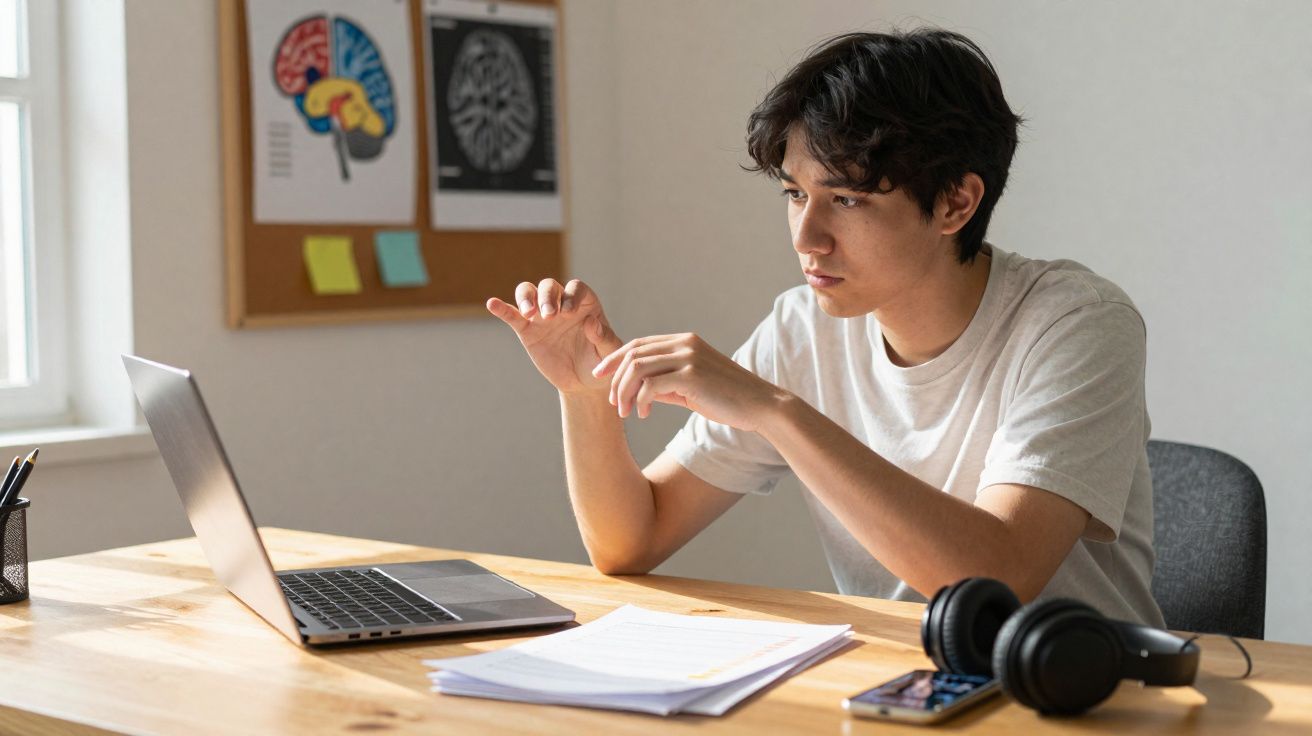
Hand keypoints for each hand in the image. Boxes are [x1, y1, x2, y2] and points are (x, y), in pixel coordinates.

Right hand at [487, 279, 622, 394]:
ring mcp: (542, 315)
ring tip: (530, 313)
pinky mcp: (527, 330)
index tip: (568, 313)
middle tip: (549, 316)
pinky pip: (512, 315)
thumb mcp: (608, 352)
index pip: (576, 288)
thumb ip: (604, 337)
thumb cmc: (599, 362)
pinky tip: (492, 304)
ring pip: (529, 292)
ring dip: (527, 298)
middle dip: (547, 297)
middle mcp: (561, 303)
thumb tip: (592, 323)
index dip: (571, 296)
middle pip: (549, 287)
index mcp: (584, 303)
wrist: (582, 383)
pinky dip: (502, 308)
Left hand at [591, 333, 783, 431]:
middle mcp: (684, 344)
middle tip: (613, 403)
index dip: (615, 358)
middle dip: (615, 378)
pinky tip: (642, 414)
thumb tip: (636, 391)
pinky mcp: (691, 375)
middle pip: (633, 354)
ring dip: (624, 392)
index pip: (639, 344)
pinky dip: (640, 400)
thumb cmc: (727, 399)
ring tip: (624, 412)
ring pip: (637, 368)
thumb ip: (665, 384)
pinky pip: (651, 386)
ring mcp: (688, 357)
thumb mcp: (691, 388)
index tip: (600, 375)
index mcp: (684, 341)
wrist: (760, 406)